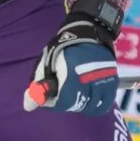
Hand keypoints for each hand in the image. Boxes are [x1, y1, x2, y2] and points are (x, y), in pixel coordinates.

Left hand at [25, 1, 119, 115]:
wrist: (88, 33)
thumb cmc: (63, 48)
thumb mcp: (46, 64)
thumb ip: (38, 86)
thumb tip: (28, 107)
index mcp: (71, 73)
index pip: (63, 102)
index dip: (53, 104)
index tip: (49, 98)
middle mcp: (89, 79)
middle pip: (76, 105)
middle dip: (65, 103)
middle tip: (61, 94)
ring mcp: (102, 81)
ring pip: (90, 107)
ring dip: (80, 105)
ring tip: (74, 95)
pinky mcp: (111, 83)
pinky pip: (104, 105)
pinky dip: (95, 107)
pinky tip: (88, 100)